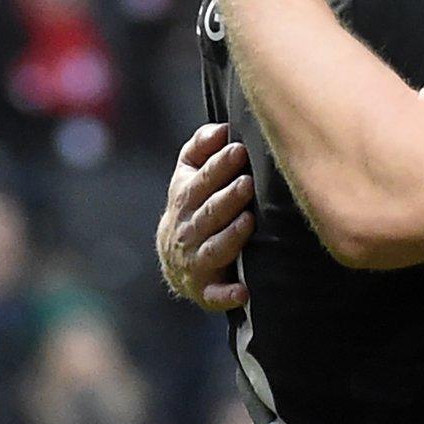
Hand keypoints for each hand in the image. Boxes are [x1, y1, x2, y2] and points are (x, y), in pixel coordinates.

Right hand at [157, 123, 256, 311]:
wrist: (174, 259)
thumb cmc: (191, 207)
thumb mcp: (187, 177)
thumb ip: (199, 150)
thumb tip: (220, 128)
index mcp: (185, 200)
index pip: (201, 181)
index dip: (219, 167)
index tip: (238, 150)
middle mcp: (188, 230)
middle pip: (209, 213)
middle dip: (227, 198)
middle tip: (247, 182)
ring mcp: (196, 260)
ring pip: (214, 248)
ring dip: (230, 237)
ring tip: (248, 221)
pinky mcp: (206, 289)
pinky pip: (215, 294)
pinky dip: (227, 294)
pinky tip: (243, 292)